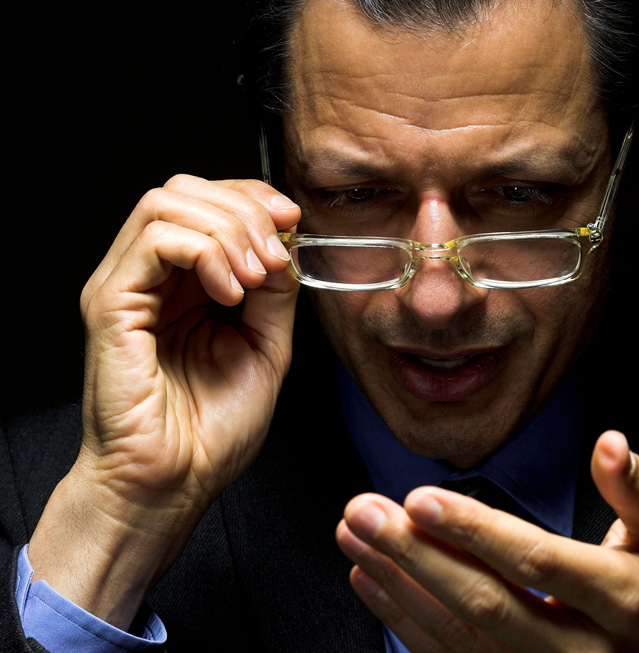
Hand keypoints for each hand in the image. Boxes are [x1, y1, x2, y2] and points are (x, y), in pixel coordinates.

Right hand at [29, 175, 300, 626]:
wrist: (174, 484)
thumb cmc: (210, 432)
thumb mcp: (266, 348)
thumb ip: (275, 293)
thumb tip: (287, 243)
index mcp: (186, 286)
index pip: (208, 204)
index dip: (252, 198)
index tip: (292, 220)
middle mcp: (152, 279)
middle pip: (186, 190)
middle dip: (244, 209)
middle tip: (275, 256)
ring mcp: (127, 287)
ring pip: (167, 202)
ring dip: (229, 229)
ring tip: (255, 279)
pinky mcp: (111, 304)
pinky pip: (155, 240)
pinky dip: (206, 252)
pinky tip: (231, 293)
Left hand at [337, 430, 638, 651]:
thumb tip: (610, 443)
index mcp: (621, 598)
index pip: (538, 561)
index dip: (476, 532)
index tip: (420, 499)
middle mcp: (579, 648)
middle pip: (486, 603)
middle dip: (417, 556)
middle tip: (363, 514)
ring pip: (460, 635)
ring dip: (399, 584)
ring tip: (354, 538)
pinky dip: (404, 620)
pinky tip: (371, 581)